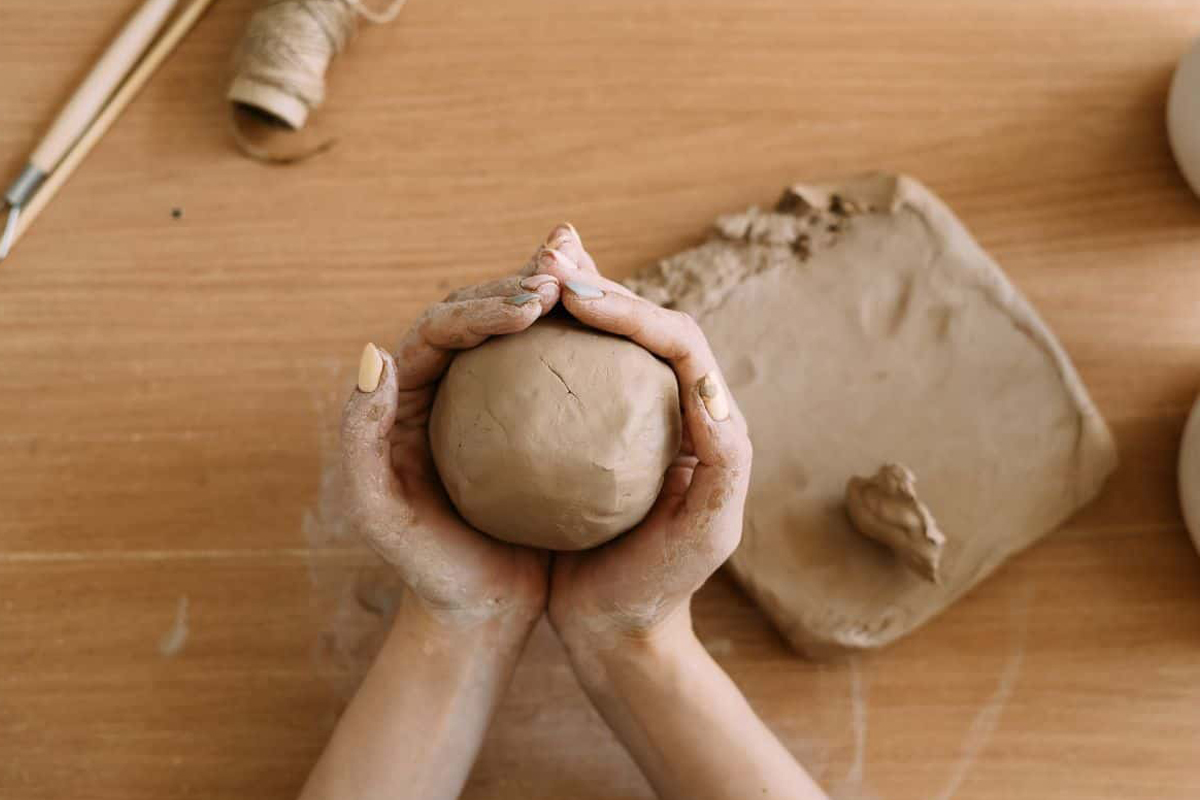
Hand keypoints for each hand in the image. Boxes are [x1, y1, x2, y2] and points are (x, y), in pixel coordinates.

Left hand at [340, 271, 561, 627]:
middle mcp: (443, 389)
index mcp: (406, 398)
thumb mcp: (381, 514)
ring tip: (591, 295)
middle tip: (566, 284)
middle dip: (518, 285)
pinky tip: (616, 346)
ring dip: (551, 305)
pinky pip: (552, 372)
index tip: (535, 305)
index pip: (440, 329)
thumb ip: (361, 440)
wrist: (477, 610)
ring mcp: (488, 404)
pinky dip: (579, 348)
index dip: (483, 305)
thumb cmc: (428, 568)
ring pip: (517, 335)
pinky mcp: (528, 426)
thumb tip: (374, 354)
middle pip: (478, 313)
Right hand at [530, 226, 752, 649]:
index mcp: (708, 419)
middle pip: (643, 321)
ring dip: (571, 295)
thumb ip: (724, 460)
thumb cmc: (660, 587)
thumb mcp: (706, 536)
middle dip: (598, 281)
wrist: (619, 630)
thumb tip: (708, 380)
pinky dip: (543, 337)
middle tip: (549, 257)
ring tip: (532, 269)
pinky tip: (506, 327)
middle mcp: (672, 406)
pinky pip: (568, 369)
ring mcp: (626, 418)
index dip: (632, 308)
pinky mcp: (587, 434)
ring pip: (603, 336)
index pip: (678, 340)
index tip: (575, 298)